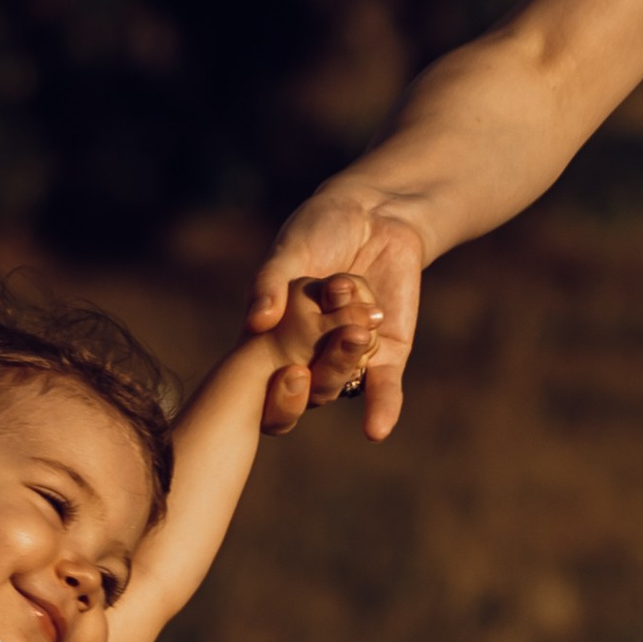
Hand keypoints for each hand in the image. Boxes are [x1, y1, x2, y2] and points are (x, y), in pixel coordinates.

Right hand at [246, 169, 430, 439]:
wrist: (377, 212)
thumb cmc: (319, 228)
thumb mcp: (292, 249)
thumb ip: (272, 282)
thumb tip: (255, 321)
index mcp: (273, 336)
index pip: (262, 384)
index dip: (272, 394)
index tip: (289, 374)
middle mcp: (307, 355)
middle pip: (308, 388)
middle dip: (323, 366)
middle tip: (339, 325)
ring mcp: (346, 357)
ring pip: (342, 381)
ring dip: (349, 360)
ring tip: (361, 325)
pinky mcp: (386, 353)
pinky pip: (382, 388)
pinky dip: (381, 407)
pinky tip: (376, 429)